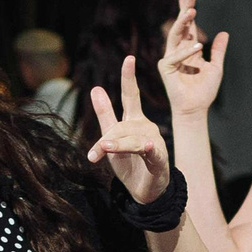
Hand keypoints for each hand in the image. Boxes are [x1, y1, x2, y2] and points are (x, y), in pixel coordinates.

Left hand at [86, 55, 174, 204]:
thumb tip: (95, 88)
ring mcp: (154, 143)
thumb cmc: (129, 163)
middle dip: (106, 140)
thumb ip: (105, 114)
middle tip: (93, 155)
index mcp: (134, 121)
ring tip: (104, 148)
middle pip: (121, 127)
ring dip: (117, 145)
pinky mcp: (159, 159)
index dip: (129, 77)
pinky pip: (151, 151)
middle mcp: (146, 128)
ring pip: (132, 140)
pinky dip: (148, 148)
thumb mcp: (112, 137)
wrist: (145, 192)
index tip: (129, 59)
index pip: (131, 95)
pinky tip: (149, 145)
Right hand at [157, 0, 225, 117]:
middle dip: (184, 10)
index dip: (189, 11)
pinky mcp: (165, 68)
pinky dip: (186, 52)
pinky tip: (198, 46)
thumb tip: (224, 33)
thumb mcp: (216, 67)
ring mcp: (170, 58)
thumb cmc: (204, 91)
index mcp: (190, 49)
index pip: (189, 26)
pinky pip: (175, 56)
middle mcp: (179, 51)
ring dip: (183, 23)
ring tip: (193, 11)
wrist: (196, 109)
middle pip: (181, 26)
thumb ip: (218, 51)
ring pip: (175, 36)